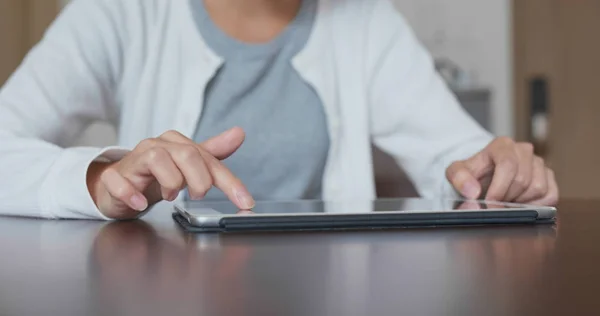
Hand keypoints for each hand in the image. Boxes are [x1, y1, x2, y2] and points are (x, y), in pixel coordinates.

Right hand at [87, 127, 254, 218]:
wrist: (121, 184)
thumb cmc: (157, 174)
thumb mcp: (188, 165)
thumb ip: (213, 153)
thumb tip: (239, 133)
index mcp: (178, 144)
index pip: (209, 159)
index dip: (230, 182)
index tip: (245, 202)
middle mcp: (157, 146)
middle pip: (187, 155)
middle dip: (199, 180)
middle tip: (198, 195)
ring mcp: (134, 159)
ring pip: (157, 160)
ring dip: (170, 183)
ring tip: (169, 196)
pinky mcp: (115, 176)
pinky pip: (120, 180)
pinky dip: (132, 193)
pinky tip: (141, 202)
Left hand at [446, 137, 557, 205]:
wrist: (483, 176)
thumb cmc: (473, 173)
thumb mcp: (457, 172)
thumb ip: (459, 178)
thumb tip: (472, 191)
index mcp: (502, 145)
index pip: (507, 165)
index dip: (499, 188)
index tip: (489, 201)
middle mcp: (523, 150)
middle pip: (523, 179)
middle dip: (507, 196)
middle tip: (495, 202)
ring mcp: (538, 163)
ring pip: (538, 188)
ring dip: (520, 201)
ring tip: (506, 200)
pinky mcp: (549, 177)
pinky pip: (550, 195)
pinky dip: (535, 205)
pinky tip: (520, 203)